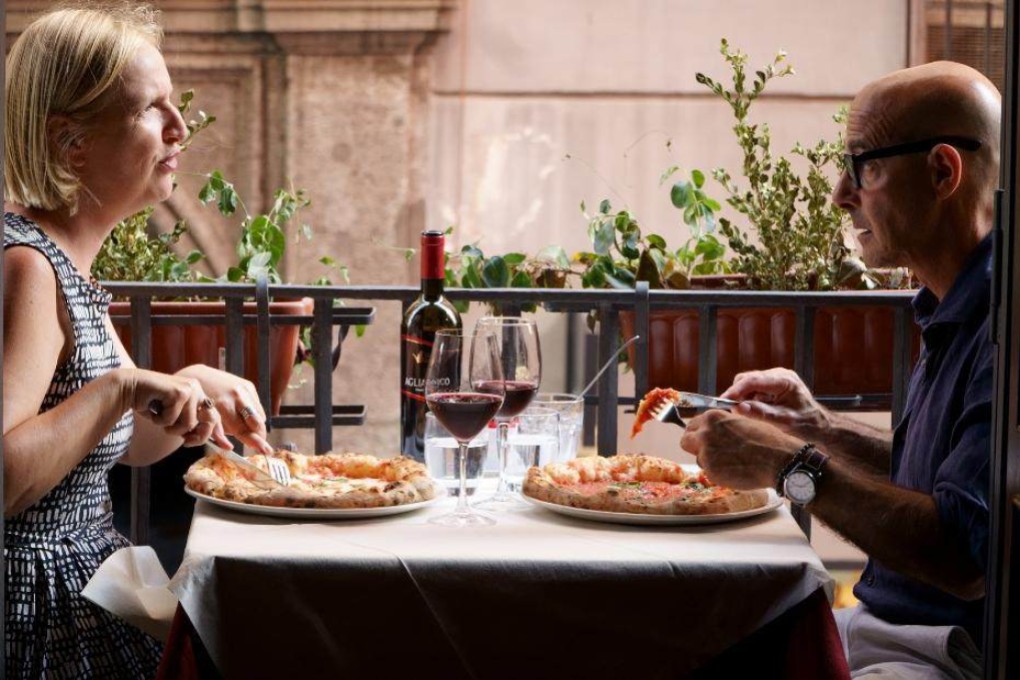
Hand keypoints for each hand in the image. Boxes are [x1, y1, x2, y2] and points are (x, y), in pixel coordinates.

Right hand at [125, 369, 229, 448]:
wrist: (130, 387)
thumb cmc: (152, 405)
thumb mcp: (176, 418)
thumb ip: (192, 427)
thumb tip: (214, 444)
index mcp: (199, 394)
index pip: (215, 417)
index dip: (219, 433)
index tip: (227, 448)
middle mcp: (198, 389)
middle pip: (210, 421)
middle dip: (198, 436)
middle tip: (185, 441)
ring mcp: (190, 389)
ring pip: (188, 424)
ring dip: (171, 428)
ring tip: (161, 418)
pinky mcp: (179, 392)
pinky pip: (173, 419)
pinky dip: (160, 421)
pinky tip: (153, 409)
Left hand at [174, 365, 273, 455]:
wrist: (199, 376)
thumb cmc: (199, 403)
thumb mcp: (204, 419)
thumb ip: (217, 434)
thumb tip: (229, 448)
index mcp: (223, 406)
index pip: (243, 429)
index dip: (256, 442)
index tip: (266, 451)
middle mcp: (236, 396)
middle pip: (257, 423)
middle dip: (260, 436)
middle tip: (262, 446)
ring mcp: (244, 389)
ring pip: (260, 415)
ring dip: (257, 426)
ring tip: (250, 431)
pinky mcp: (248, 385)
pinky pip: (258, 406)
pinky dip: (255, 415)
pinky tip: (245, 416)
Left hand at [679, 410, 802, 489]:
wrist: (778, 459)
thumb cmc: (766, 439)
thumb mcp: (741, 421)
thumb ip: (722, 425)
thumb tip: (712, 428)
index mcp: (712, 418)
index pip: (693, 424)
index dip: (699, 432)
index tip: (704, 437)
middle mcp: (704, 434)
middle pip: (686, 440)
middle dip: (695, 445)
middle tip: (708, 451)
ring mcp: (706, 454)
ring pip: (698, 458)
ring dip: (709, 460)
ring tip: (730, 461)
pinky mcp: (711, 472)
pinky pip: (709, 472)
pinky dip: (718, 472)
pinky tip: (735, 469)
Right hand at [719, 368, 827, 435]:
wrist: (821, 426)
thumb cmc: (807, 425)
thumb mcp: (783, 422)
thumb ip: (761, 413)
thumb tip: (738, 408)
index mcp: (784, 380)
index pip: (753, 380)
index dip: (736, 390)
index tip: (723, 401)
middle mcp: (779, 375)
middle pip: (748, 379)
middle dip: (737, 394)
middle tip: (731, 411)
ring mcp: (775, 378)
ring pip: (748, 383)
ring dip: (742, 397)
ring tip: (745, 413)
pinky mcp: (772, 385)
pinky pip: (753, 389)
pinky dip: (748, 399)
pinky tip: (753, 410)